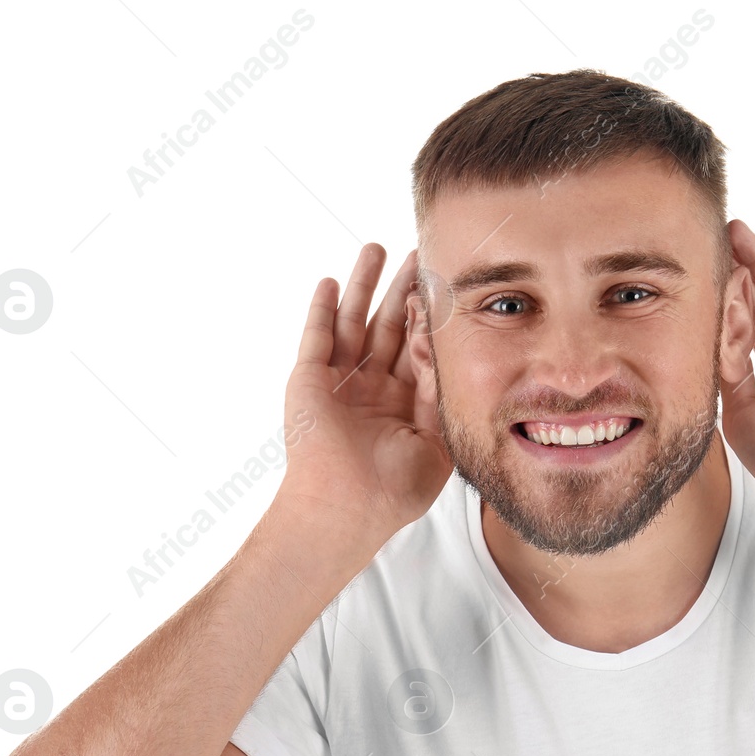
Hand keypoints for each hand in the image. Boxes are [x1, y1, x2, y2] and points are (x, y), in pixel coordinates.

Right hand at [274, 244, 452, 544]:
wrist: (350, 507)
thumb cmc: (396, 488)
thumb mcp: (437, 441)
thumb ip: (443, 396)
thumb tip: (445, 352)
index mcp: (402, 405)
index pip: (419, 351)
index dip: (430, 320)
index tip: (444, 288)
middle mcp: (371, 390)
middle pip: (389, 327)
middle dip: (403, 290)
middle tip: (418, 252)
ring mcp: (339, 384)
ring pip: (353, 322)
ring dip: (363, 285)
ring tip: (376, 248)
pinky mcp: (309, 381)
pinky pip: (316, 337)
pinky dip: (321, 308)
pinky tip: (330, 281)